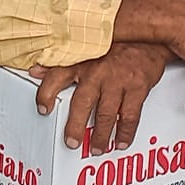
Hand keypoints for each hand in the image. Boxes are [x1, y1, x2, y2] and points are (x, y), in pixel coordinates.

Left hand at [31, 41, 171, 151]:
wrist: (148, 37)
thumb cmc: (114, 44)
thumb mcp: (84, 50)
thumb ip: (59, 63)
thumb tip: (35, 70)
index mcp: (81, 62)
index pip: (57, 77)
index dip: (47, 93)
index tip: (43, 109)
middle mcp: (97, 72)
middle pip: (82, 103)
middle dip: (75, 126)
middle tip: (71, 141)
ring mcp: (118, 81)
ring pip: (106, 114)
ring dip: (101, 135)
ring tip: (97, 147)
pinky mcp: (137, 88)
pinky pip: (130, 116)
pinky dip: (125, 132)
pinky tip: (120, 142)